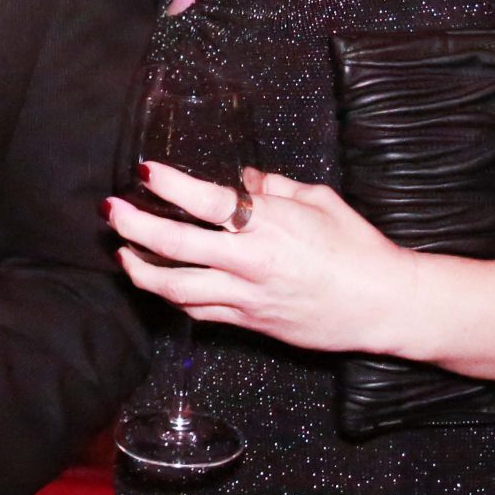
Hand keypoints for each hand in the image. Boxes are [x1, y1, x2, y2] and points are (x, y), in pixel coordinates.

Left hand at [106, 162, 422, 355]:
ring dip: (141, 269)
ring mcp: (247, 297)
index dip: (169, 185)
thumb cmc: (358, 247)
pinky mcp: (250, 323)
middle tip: (112, 211)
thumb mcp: (320, 200)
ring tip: (123, 252)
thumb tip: (245, 179)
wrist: (383, 304)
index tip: (145, 171)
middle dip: (134, 226)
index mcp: (270, 224)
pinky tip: (160, 282)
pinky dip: (173, 296)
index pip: (205, 202)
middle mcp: (251, 261)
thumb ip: (275, 188)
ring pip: (176, 288)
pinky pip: (199, 311)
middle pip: (176, 245)